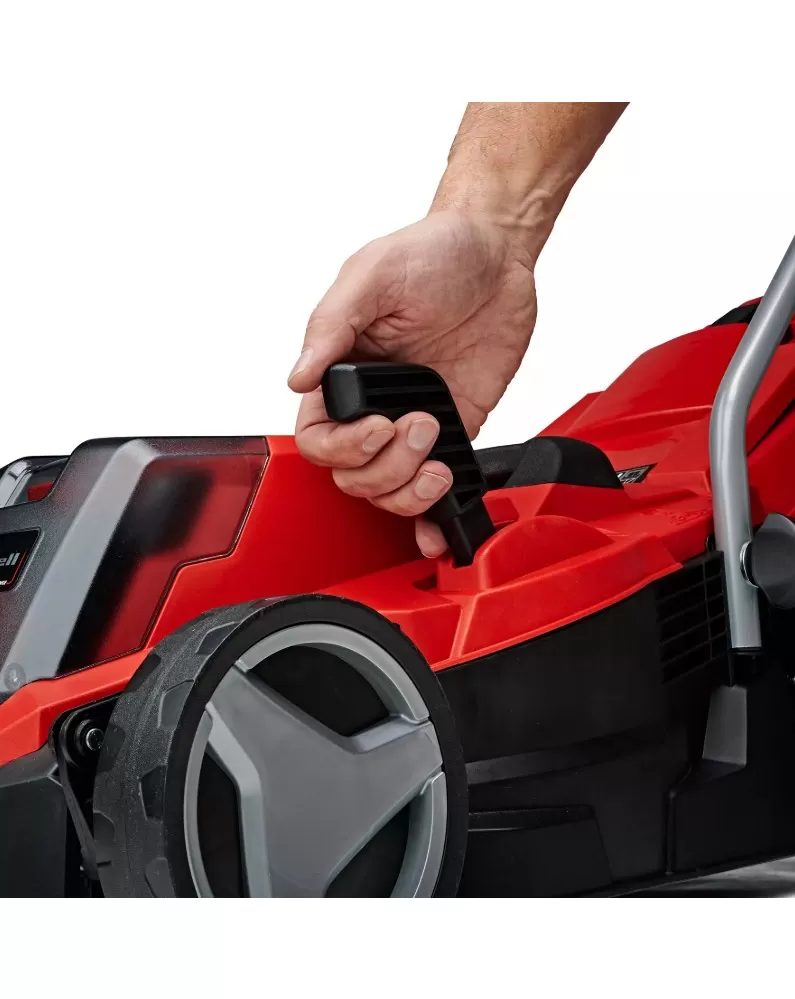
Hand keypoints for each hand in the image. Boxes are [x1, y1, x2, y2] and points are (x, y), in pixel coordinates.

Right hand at [288, 209, 536, 556]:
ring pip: (389, 491)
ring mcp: (414, 424)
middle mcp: (373, 404)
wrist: (497, 253)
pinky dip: (434, 517)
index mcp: (342, 373)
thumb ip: (332, 325)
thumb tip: (298, 377)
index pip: (318, 438)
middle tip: (420, 425)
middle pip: (352, 475)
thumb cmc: (432, 253)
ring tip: (438, 458)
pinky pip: (436, 488)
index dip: (343, 448)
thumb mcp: (372, 274)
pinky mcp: (454, 432)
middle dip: (385, 466)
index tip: (379, 426)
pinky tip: (438, 522)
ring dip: (409, 491)